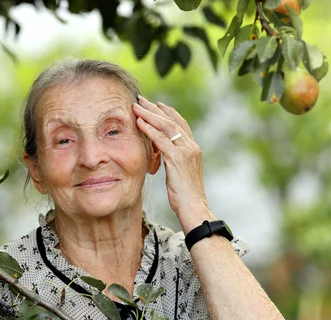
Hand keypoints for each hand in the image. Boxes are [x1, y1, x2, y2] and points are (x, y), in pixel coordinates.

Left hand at [133, 96, 213, 232]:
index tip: (155, 104)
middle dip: (155, 109)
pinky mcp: (178, 159)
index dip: (167, 113)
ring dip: (150, 115)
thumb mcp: (179, 174)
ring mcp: (186, 152)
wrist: (194, 208)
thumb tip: (161, 156)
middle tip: (141, 99)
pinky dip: (149, 129)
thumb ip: (173, 161)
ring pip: (166, 126)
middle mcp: (192, 147)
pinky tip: (139, 123)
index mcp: (193, 149)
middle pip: (172, 121)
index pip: (180, 124)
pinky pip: (161, 140)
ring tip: (136, 107)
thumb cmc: (185, 197)